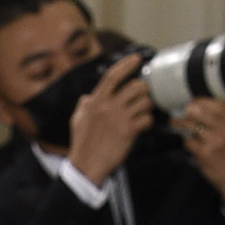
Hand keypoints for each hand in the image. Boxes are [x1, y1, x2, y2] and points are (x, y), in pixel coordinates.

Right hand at [65, 52, 155, 187]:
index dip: (126, 65)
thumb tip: (88, 97)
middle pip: (135, 86)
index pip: (113, 76)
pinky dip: (148, 121)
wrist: (86, 165)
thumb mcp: (77, 120)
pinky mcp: (128, 131)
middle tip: (142, 95)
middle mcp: (108, 107)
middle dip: (143, 89)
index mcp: (95, 101)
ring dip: (147, 106)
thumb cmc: (82, 144)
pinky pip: (146, 119)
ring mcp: (119, 119)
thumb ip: (84, 105)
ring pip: (144, 101)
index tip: (137, 59)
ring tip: (142, 111)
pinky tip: (142, 125)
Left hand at [175, 97, 224, 203]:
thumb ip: (222, 114)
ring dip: (180, 125)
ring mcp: (215, 139)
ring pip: (190, 125)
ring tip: (175, 124)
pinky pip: (188, 142)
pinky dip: (187, 142)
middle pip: (196, 111)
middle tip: (180, 114)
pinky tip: (190, 143)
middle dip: (186, 112)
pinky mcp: (206, 153)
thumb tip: (197, 102)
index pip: (209, 101)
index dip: (196, 102)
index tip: (190, 105)